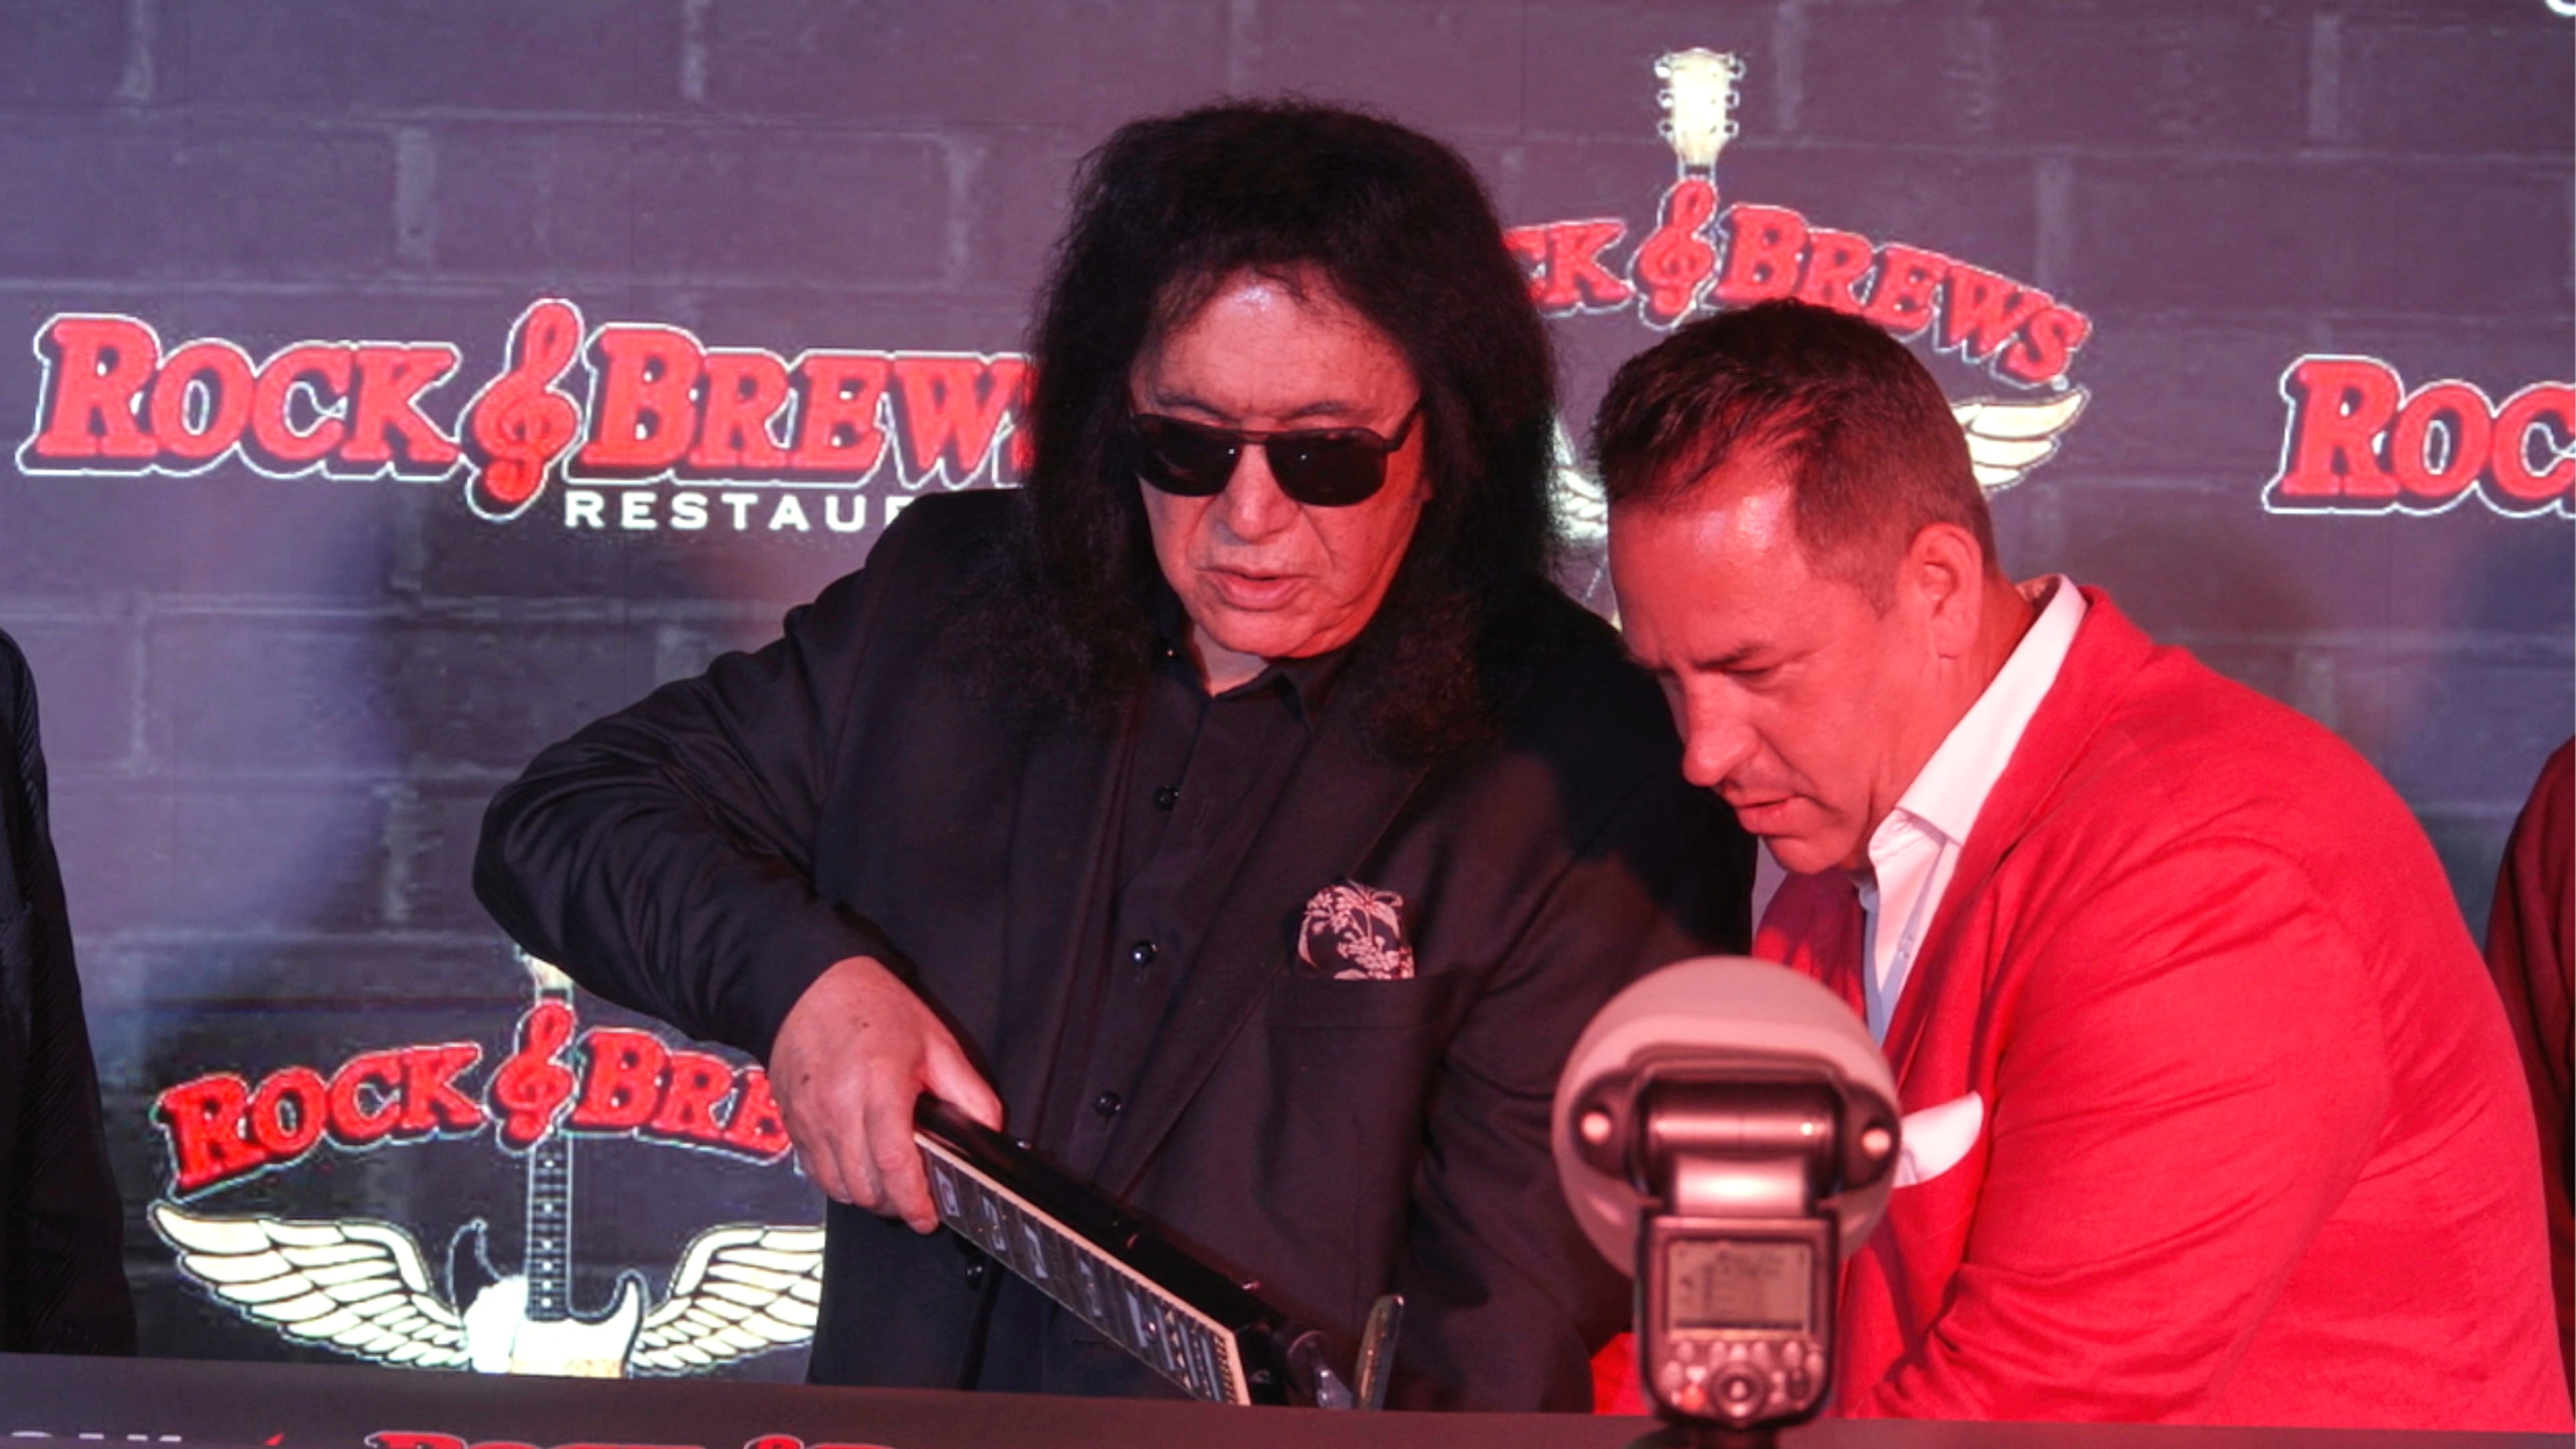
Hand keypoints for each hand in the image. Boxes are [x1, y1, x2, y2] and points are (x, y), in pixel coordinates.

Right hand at [767, 955, 1003, 1231]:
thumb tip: (987, 1132)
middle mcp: (838, 1108)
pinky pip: (815, 1173)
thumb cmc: (873, 1009)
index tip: (928, 1216)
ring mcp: (809, 1118)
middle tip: (915, 1197)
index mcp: (878, 1086)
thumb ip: (968, 1092)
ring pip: (837, 1188)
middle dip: (894, 1204)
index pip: (894, 1164)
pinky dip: (839, 1180)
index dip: (914, 1201)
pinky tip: (859, 1164)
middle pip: (865, 1187)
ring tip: (888, 1182)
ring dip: (866, 1195)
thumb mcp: (936, 1043)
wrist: (812, 986)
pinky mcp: (792, 1123)